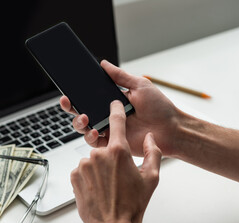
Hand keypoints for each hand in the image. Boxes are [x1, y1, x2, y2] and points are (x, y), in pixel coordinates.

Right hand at [60, 60, 178, 156]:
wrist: (171, 129)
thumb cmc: (159, 107)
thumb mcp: (139, 85)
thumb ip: (120, 76)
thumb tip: (103, 63)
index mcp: (112, 101)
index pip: (90, 97)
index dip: (77, 93)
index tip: (69, 88)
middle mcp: (108, 115)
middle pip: (82, 111)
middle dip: (71, 107)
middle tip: (67, 101)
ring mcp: (109, 130)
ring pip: (84, 127)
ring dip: (79, 122)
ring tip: (84, 117)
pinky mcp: (112, 144)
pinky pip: (95, 142)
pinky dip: (90, 137)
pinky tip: (94, 131)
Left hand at [70, 100, 161, 222]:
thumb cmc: (132, 204)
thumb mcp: (151, 177)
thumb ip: (152, 152)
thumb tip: (149, 138)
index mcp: (118, 152)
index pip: (116, 121)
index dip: (115, 110)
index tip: (114, 104)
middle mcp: (98, 155)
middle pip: (104, 145)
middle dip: (110, 155)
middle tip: (117, 174)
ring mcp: (84, 164)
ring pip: (92, 158)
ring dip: (99, 166)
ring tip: (107, 183)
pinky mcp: (74, 175)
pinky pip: (82, 168)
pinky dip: (88, 174)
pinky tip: (97, 187)